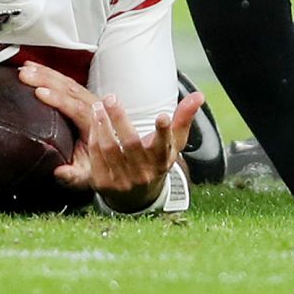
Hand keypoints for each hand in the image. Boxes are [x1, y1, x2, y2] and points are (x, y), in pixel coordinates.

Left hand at [20, 63, 204, 211]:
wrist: (138, 197)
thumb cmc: (156, 160)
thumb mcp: (173, 143)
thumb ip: (184, 118)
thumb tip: (199, 96)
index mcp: (162, 160)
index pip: (164, 145)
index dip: (164, 131)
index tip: (162, 115)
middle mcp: (144, 172)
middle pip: (130, 144)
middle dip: (120, 119)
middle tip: (109, 97)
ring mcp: (123, 179)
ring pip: (110, 149)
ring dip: (102, 126)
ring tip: (97, 107)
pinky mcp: (105, 184)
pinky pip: (96, 157)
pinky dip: (94, 138)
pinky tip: (93, 123)